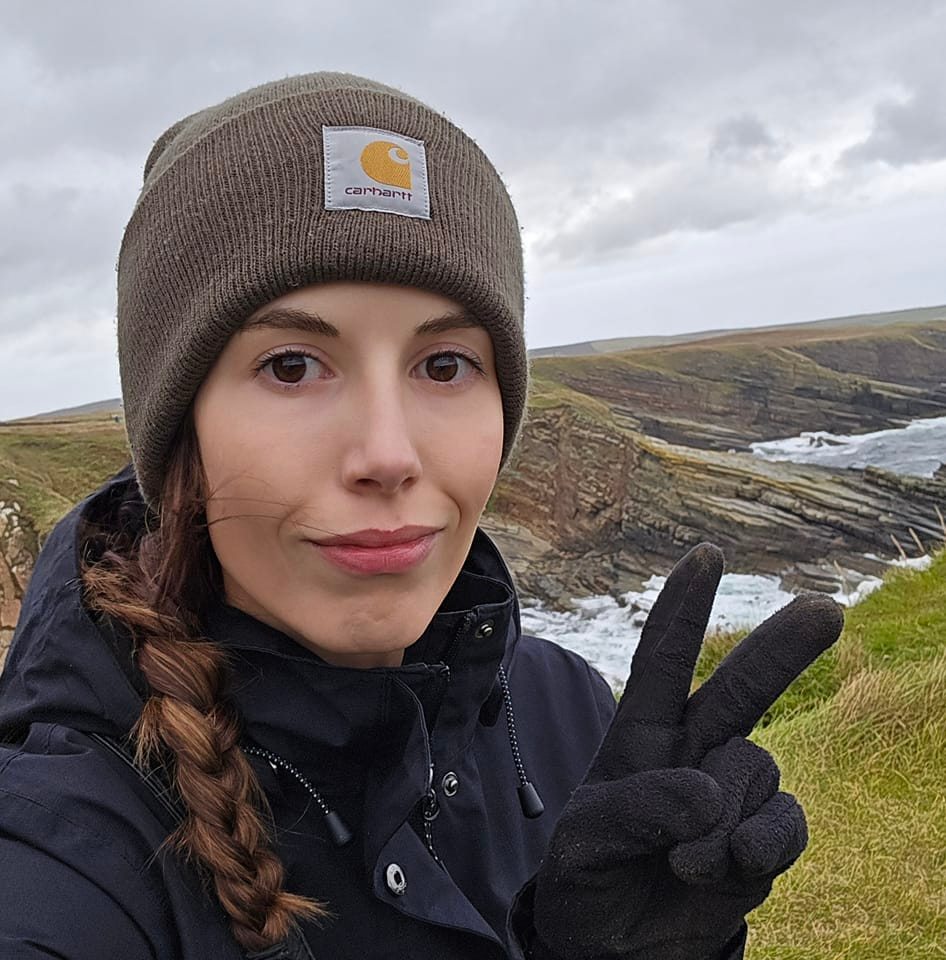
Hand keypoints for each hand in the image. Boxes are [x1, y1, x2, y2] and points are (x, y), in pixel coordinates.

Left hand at [528, 542, 843, 959]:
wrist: (613, 946)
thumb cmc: (586, 876)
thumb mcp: (583, 840)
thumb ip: (637, 809)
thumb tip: (707, 796)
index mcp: (640, 732)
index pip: (662, 658)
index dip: (684, 606)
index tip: (707, 555)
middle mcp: (693, 749)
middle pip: (744, 686)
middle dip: (782, 647)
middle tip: (828, 607)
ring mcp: (732, 793)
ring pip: (760, 767)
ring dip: (728, 816)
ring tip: (684, 862)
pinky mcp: (760, 839)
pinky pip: (786, 823)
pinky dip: (763, 846)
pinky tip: (731, 865)